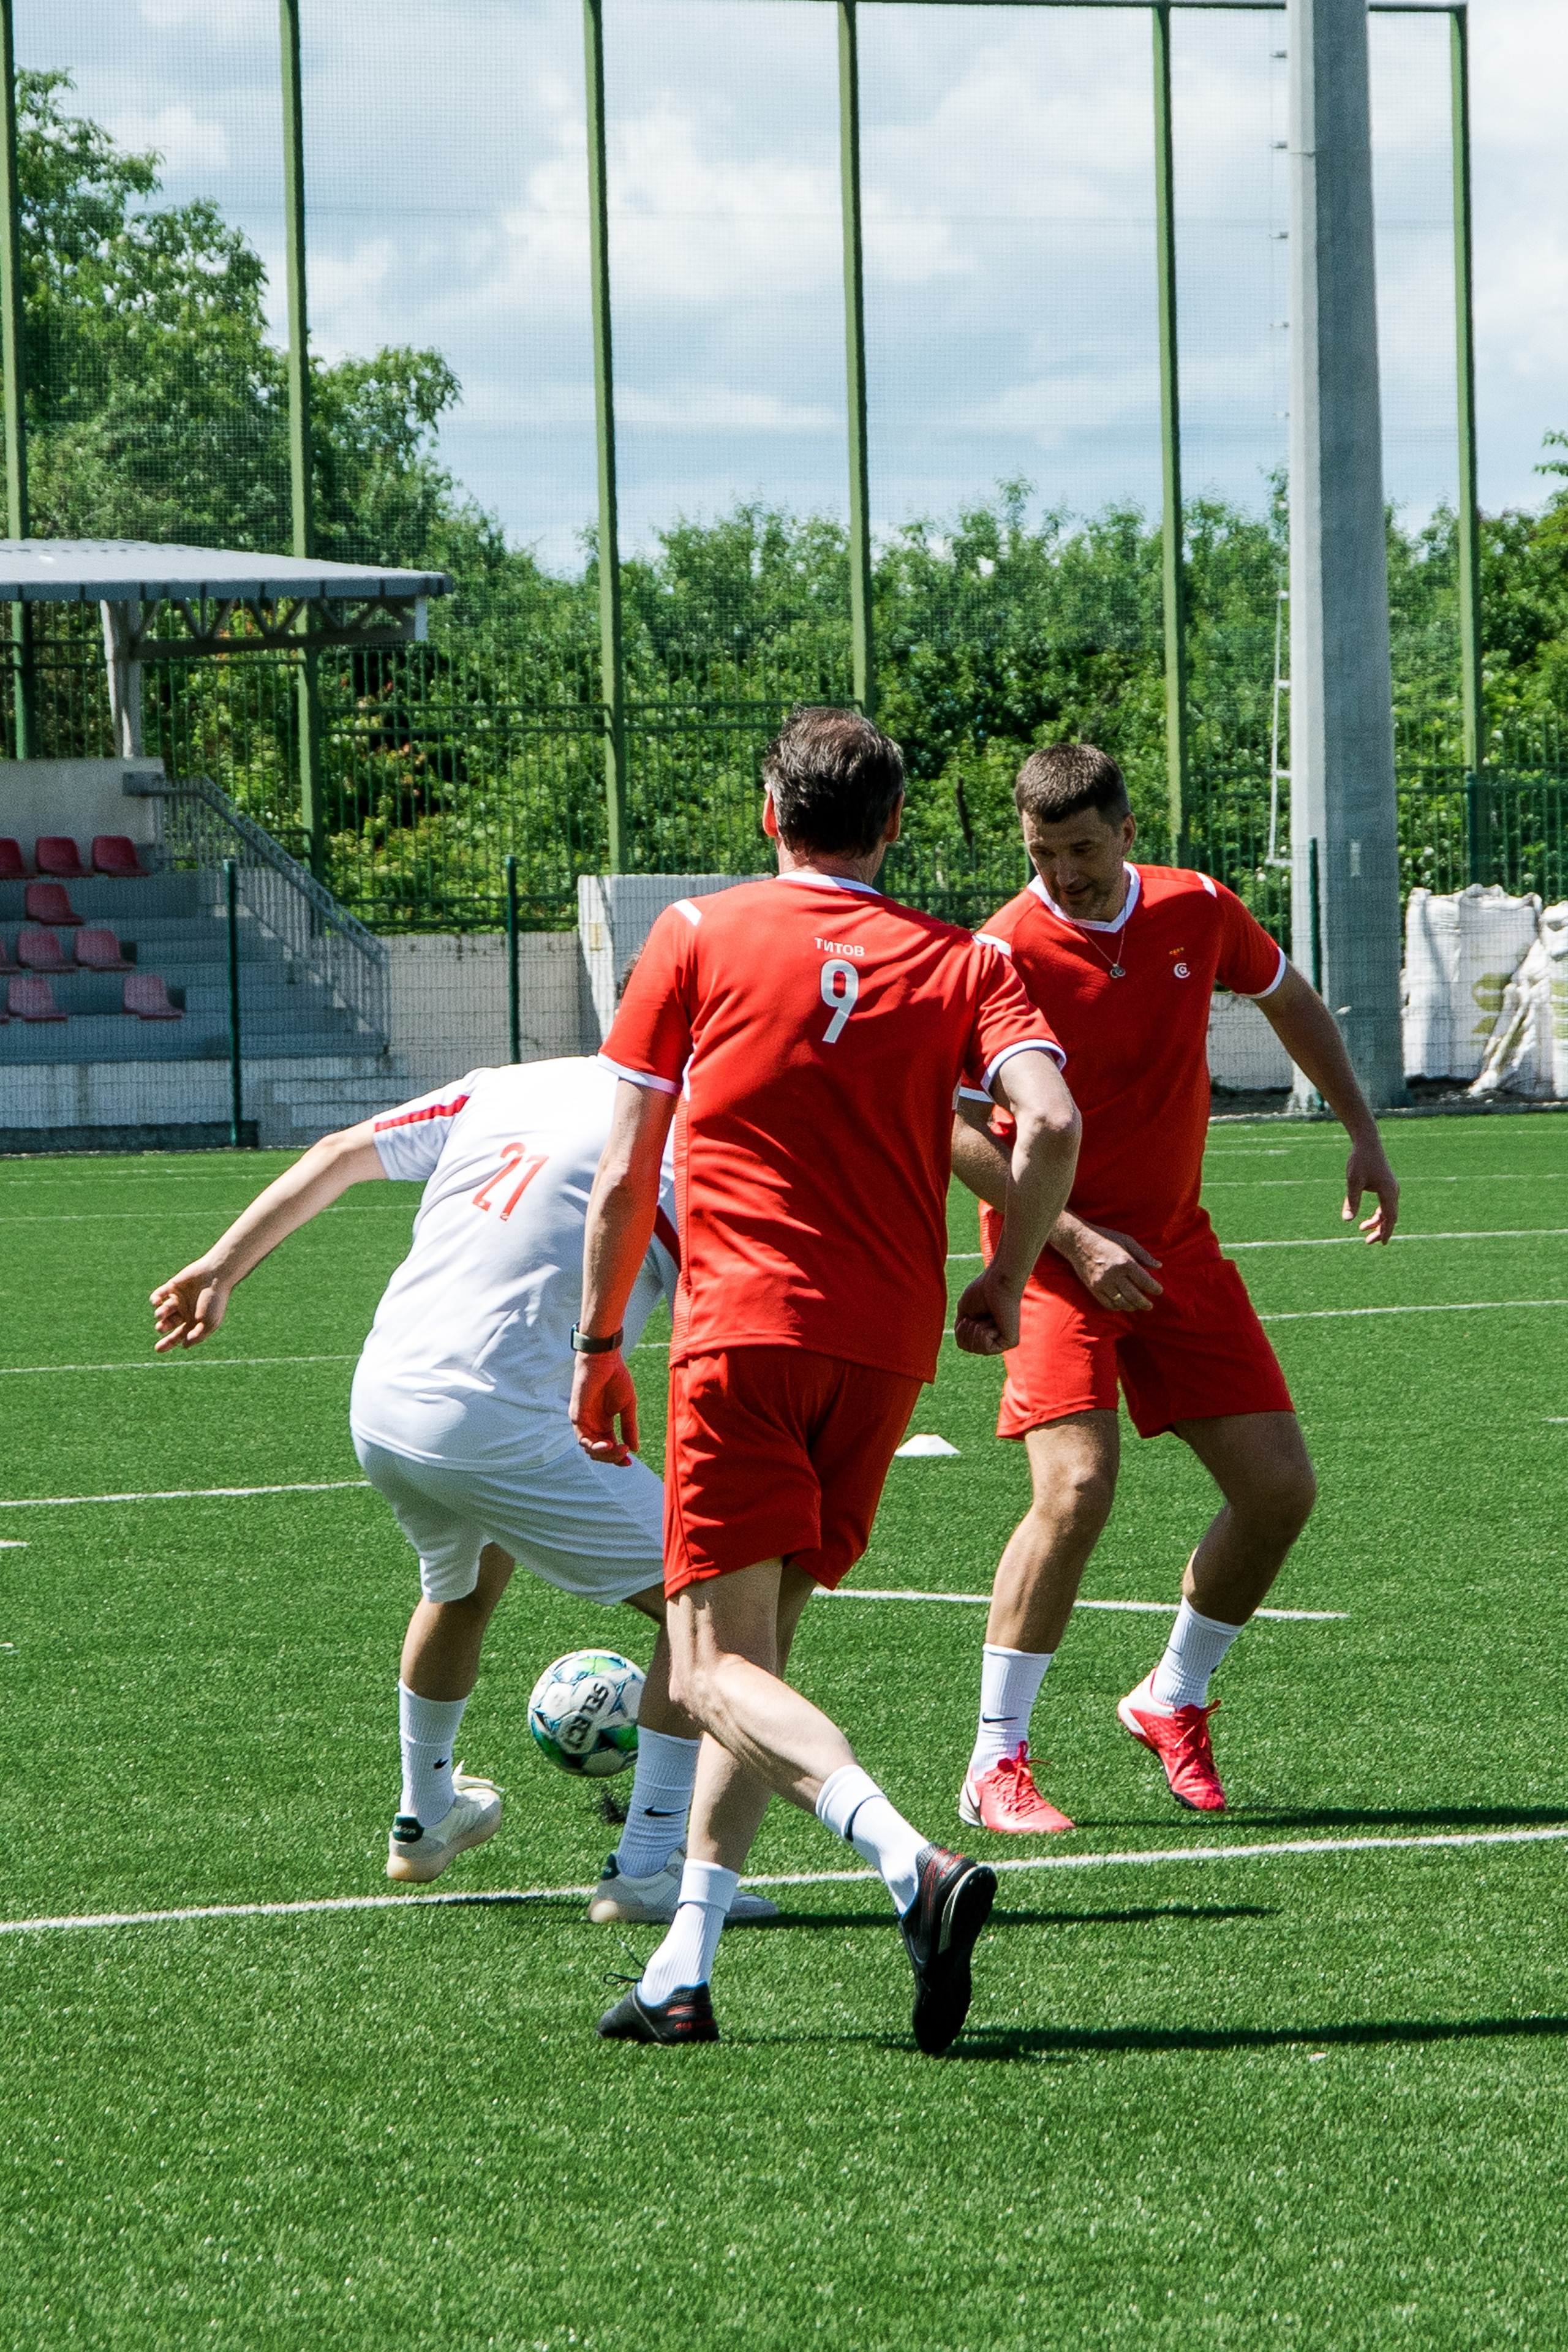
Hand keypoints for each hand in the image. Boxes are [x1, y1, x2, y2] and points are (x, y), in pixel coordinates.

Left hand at [150, 1260, 231, 1350]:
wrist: (215, 1275)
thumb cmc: (215, 1300)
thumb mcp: (210, 1323)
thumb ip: (198, 1335)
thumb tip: (184, 1346)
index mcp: (195, 1321)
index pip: (179, 1335)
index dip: (169, 1342)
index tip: (158, 1349)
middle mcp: (185, 1311)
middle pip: (169, 1324)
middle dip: (162, 1328)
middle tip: (160, 1328)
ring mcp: (179, 1298)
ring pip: (164, 1310)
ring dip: (160, 1314)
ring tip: (161, 1314)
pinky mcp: (173, 1286)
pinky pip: (159, 1295)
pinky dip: (155, 1299)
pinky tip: (157, 1302)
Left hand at [570, 1349, 639, 1464]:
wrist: (605, 1359)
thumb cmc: (616, 1377)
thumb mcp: (627, 1406)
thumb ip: (629, 1427)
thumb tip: (635, 1449)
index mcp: (604, 1422)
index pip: (609, 1446)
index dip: (618, 1457)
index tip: (630, 1463)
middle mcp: (592, 1424)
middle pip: (599, 1451)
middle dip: (613, 1458)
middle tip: (625, 1455)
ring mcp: (583, 1421)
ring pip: (590, 1449)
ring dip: (605, 1454)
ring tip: (619, 1450)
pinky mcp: (576, 1416)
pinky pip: (583, 1439)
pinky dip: (596, 1446)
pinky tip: (609, 1444)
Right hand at [954, 1265, 1023, 1355]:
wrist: (995, 1283)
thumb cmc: (980, 1292)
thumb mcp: (964, 1312)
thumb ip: (962, 1330)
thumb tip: (963, 1346)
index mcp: (985, 1332)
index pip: (963, 1344)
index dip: (961, 1330)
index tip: (970, 1314)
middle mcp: (996, 1339)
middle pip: (968, 1348)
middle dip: (968, 1329)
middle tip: (980, 1315)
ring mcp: (1004, 1341)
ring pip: (976, 1349)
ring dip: (977, 1329)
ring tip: (989, 1317)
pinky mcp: (1012, 1342)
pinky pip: (986, 1347)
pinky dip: (985, 1332)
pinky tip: (995, 1321)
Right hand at [1060, 1223, 1163, 1312]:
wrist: (1078, 1241)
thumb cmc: (1105, 1238)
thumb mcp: (1127, 1241)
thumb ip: (1143, 1255)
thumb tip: (1158, 1266)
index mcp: (1125, 1261)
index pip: (1145, 1281)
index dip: (1154, 1288)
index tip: (1159, 1290)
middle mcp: (1114, 1274)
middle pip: (1134, 1295)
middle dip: (1145, 1303)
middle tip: (1150, 1305)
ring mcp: (1102, 1282)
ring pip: (1122, 1302)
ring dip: (1132, 1306)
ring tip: (1137, 1306)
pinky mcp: (1093, 1288)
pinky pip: (1108, 1304)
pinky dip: (1117, 1307)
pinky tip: (1123, 1305)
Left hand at [1343, 1133, 1399, 1244]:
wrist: (1367, 1143)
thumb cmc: (1360, 1161)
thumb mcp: (1353, 1181)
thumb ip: (1351, 1201)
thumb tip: (1347, 1220)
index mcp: (1388, 1191)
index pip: (1390, 1217)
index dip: (1386, 1231)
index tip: (1381, 1243)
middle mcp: (1393, 1191)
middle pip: (1390, 1217)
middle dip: (1380, 1230)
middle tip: (1368, 1242)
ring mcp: (1391, 1188)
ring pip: (1388, 1211)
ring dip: (1378, 1222)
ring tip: (1362, 1230)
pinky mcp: (1387, 1185)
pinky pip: (1385, 1204)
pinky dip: (1378, 1214)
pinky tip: (1366, 1219)